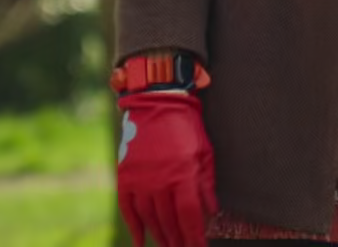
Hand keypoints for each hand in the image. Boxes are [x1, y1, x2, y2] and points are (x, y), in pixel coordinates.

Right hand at [116, 90, 216, 246]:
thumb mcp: (205, 153)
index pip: (190, 217)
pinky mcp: (125, 178)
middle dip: (178, 241)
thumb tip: (212, 211)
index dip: (195, 237)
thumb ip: (206, 185)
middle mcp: (160, 183)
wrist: (156, 104)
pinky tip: (140, 241)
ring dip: (159, 236)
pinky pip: (128, 209)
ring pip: (150, 219)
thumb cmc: (186, 128)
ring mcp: (140, 181)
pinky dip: (134, 227)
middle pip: (170, 222)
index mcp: (183, 176)